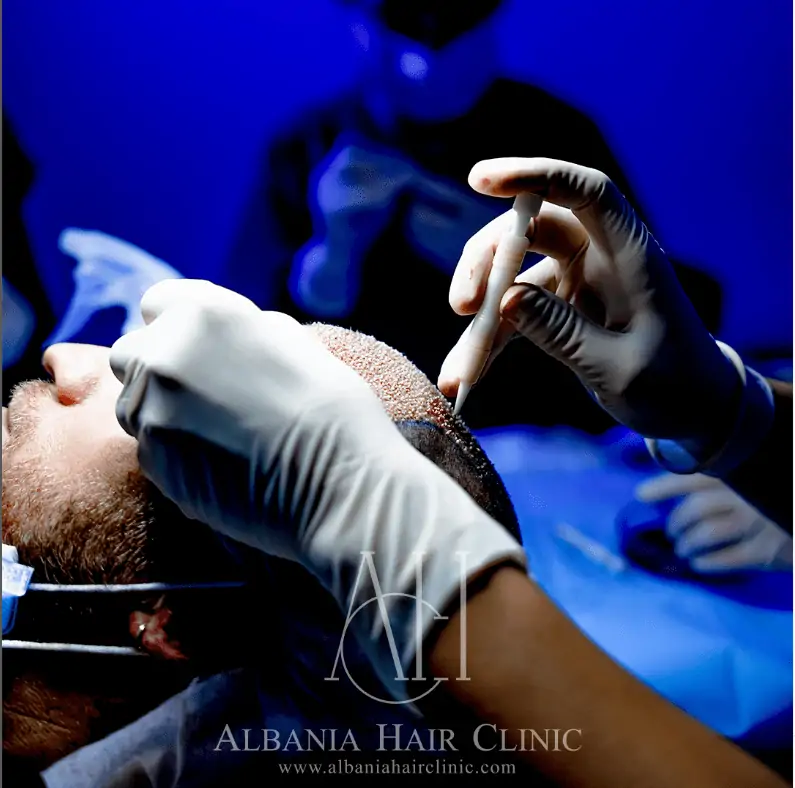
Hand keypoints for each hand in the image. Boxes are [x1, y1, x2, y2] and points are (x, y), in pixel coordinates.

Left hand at [110, 279, 524, 699]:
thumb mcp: (291, 340)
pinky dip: (173, 451)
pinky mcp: (154, 461)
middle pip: (132, 352)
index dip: (175, 324)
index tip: (196, 347)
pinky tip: (217, 460)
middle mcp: (165, 355)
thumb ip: (239, 327)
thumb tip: (214, 333)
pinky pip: (148, 446)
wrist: (339, 482)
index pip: (156, 302)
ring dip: (161, 410)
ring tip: (215, 431)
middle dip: (159, 367)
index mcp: (203, 314)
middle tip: (204, 393)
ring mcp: (152, 410)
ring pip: (133, 402)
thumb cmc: (332, 408)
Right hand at [439, 157, 743, 459]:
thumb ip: (563, 332)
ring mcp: (576, 279)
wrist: (690, 408)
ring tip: (459, 370)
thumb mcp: (618, 367)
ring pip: (511, 272)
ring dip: (480, 313)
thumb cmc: (672, 384)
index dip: (535, 175)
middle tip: (461, 307)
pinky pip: (514, 312)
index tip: (480, 179)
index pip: (585, 192)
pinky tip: (470, 373)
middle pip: (529, 230)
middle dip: (487, 262)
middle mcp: (599, 255)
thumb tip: (506, 300)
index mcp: (629, 254)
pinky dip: (490, 340)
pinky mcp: (560, 306)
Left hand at [636, 473, 791, 572]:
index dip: (664, 485)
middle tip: (671, 532)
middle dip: (676, 522)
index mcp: (739, 476)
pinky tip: (698, 564)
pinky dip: (706, 563)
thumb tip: (677, 481)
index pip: (694, 477)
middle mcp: (745, 497)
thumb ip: (722, 479)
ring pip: (705, 534)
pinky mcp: (767, 552)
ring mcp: (757, 524)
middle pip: (695, 508)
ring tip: (682, 549)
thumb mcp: (750, 480)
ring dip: (687, 544)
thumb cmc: (773, 500)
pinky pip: (726, 559)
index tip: (641, 494)